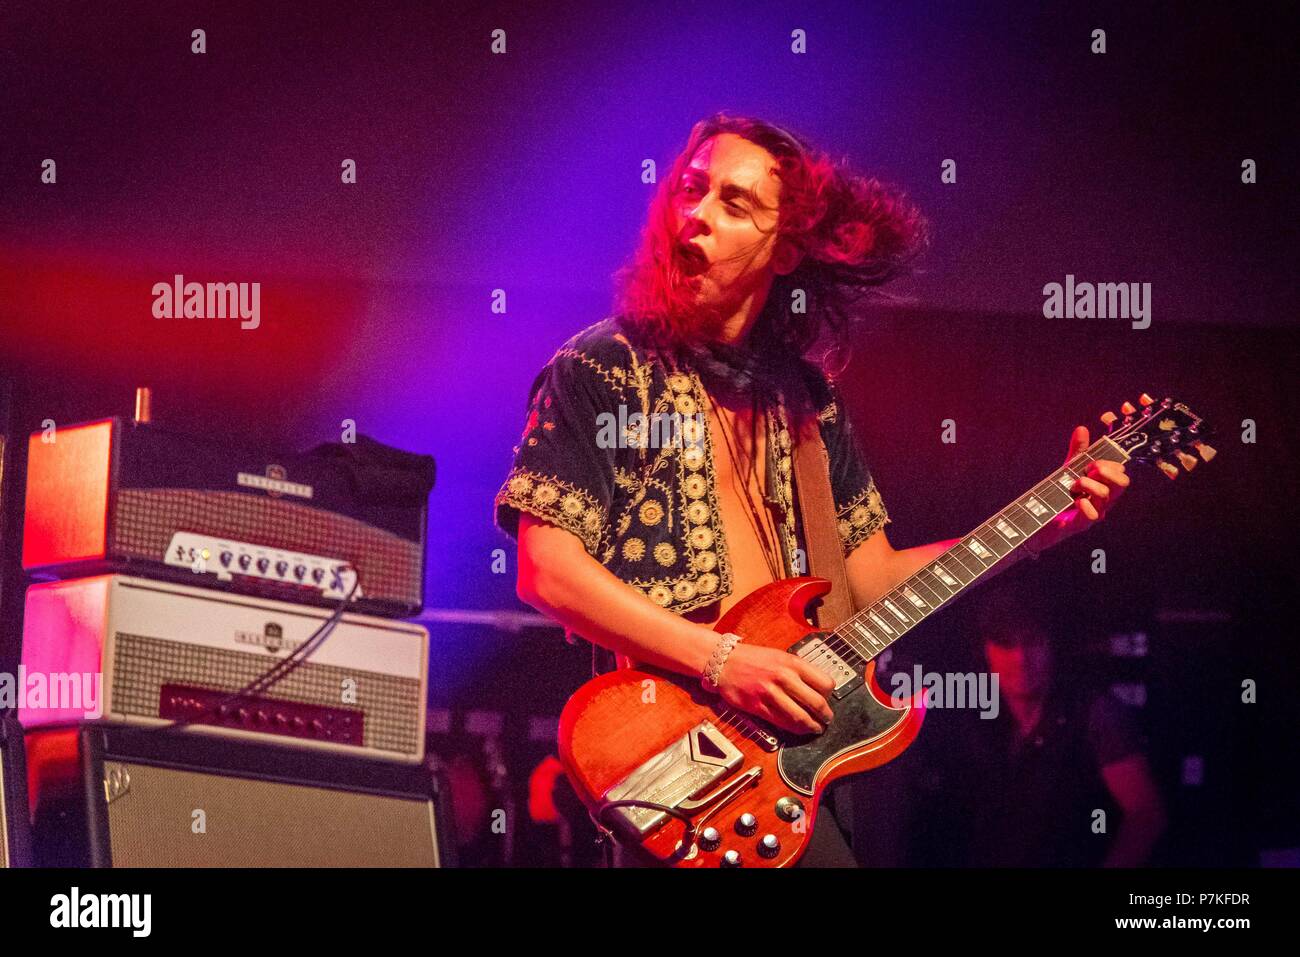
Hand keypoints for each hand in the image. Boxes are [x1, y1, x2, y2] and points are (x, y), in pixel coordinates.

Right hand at [715, 643, 835, 734]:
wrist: (724, 661)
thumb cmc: (753, 659)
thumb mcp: (780, 656)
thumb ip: (799, 671)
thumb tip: (818, 689)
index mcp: (792, 663)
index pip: (825, 683)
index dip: (830, 696)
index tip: (828, 700)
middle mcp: (783, 677)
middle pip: (816, 703)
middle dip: (825, 716)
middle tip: (826, 720)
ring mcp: (770, 693)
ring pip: (800, 716)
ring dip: (811, 726)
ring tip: (815, 728)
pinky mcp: (758, 706)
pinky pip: (781, 722)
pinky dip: (793, 729)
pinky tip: (798, 729)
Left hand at [1036, 425, 1129, 550]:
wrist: (1036, 520)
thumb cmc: (1057, 496)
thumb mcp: (1068, 470)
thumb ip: (1077, 452)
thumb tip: (1082, 428)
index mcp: (1104, 486)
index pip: (1121, 472)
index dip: (1110, 464)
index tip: (1091, 462)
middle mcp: (1103, 501)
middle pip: (1122, 483)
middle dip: (1106, 471)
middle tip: (1088, 470)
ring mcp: (1094, 513)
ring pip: (1106, 496)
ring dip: (1089, 484)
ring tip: (1073, 484)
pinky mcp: (1080, 524)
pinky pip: (1092, 515)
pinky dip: (1084, 504)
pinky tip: (1075, 500)